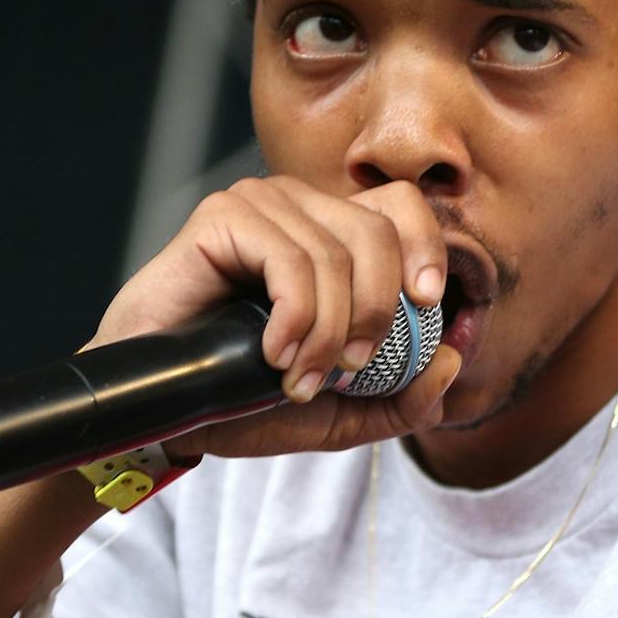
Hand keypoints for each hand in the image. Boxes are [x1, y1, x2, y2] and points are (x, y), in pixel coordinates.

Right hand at [85, 177, 461, 458]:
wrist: (165, 412)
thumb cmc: (244, 398)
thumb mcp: (342, 412)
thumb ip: (403, 398)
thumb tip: (452, 361)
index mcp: (334, 234)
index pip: (402, 206)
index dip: (426, 248)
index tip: (427, 305)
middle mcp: (300, 207)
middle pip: (378, 232)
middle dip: (376, 312)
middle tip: (349, 369)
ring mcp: (260, 205)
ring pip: (336, 255)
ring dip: (328, 333)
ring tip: (298, 376)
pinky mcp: (222, 218)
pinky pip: (290, 260)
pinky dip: (295, 319)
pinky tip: (272, 355)